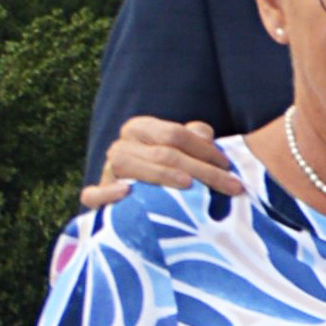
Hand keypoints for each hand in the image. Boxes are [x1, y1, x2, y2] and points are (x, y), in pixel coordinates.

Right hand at [90, 118, 238, 204]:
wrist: (146, 197)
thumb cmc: (175, 168)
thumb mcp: (187, 149)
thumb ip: (196, 138)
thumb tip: (204, 135)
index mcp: (140, 129)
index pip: (174, 134)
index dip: (205, 150)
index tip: (229, 167)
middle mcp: (121, 146)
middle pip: (162, 153)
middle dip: (202, 170)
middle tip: (232, 186)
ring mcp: (108, 170)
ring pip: (130, 167)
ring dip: (162, 176)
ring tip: (189, 186)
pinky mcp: (99, 195)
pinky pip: (93, 195)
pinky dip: (106, 194)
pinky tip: (126, 193)